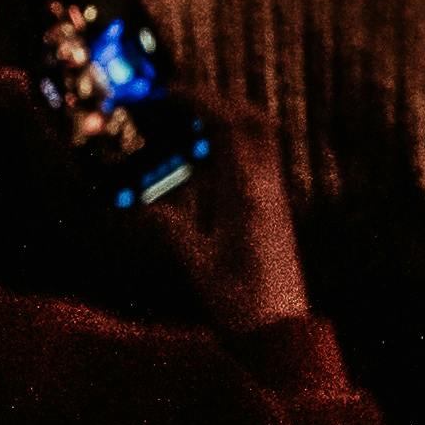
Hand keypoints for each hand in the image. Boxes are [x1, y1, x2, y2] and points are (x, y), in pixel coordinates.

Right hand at [142, 103, 311, 337]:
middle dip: (220, 101)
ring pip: (261, 140)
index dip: (201, 100)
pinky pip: (259, 164)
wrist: (282, 333)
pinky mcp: (277, 212)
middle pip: (254, 121)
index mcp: (247, 194)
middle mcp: (268, 188)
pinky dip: (234, 151)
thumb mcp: (197, 265)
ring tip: (190, 129)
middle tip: (183, 102)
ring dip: (229, 123)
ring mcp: (276, 198)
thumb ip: (171, 230)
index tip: (171, 92)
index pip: (230, 126)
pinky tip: (206, 169)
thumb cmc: (242, 304)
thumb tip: (142, 205)